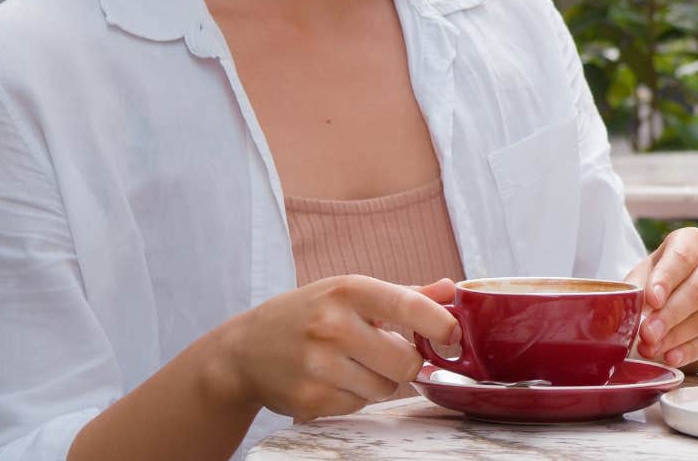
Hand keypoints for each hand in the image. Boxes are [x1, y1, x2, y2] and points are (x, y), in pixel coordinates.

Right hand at [210, 275, 457, 421]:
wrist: (243, 351)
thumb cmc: (307, 314)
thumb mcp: (349, 292)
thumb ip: (404, 294)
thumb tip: (450, 290)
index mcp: (348, 291)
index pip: (408, 305)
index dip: (441, 324)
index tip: (454, 336)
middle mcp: (332, 327)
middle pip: (406, 363)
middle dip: (405, 363)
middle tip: (387, 353)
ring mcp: (318, 366)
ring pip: (385, 389)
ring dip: (379, 382)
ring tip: (352, 364)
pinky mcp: (309, 400)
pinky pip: (358, 407)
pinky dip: (354, 397)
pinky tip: (332, 380)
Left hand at [626, 227, 697, 366]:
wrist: (679, 295)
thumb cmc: (659, 282)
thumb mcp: (643, 276)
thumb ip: (636, 288)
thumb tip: (627, 307)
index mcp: (693, 242)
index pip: (682, 257)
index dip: (666, 279)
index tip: (652, 299)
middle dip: (670, 314)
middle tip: (647, 333)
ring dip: (676, 336)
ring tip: (650, 348)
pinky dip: (690, 350)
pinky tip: (671, 356)